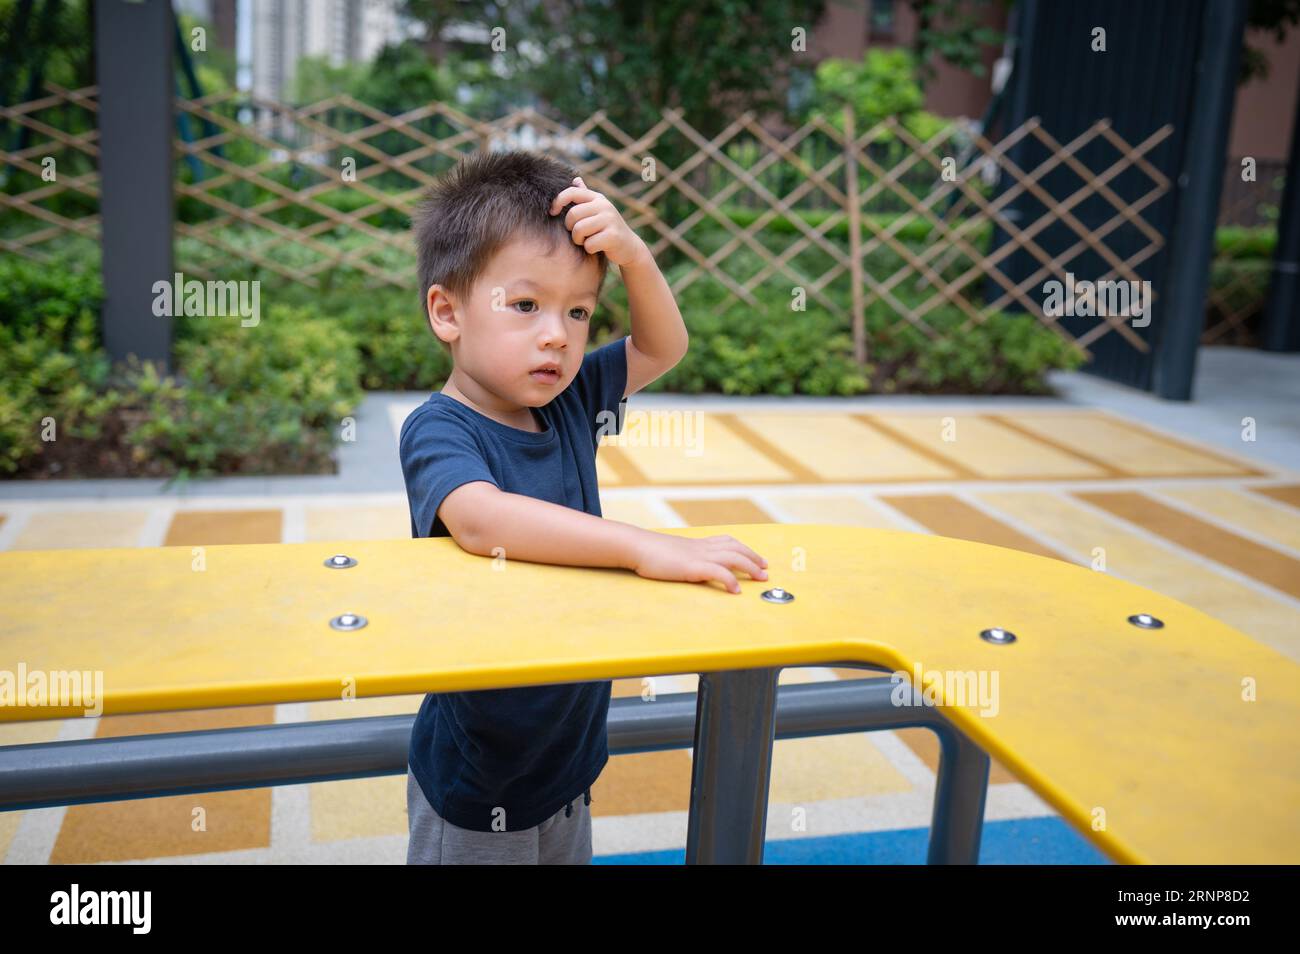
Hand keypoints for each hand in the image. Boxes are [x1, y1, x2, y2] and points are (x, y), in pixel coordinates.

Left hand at [549, 176, 647, 267]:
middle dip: (571, 228)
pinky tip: (597, 248)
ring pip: (579, 230)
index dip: (558, 201)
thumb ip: (585, 197)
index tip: (552, 212)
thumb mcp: (597, 211)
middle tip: (578, 235)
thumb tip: (575, 179)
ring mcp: (610, 220)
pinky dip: (589, 249)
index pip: (572, 192)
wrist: (629, 247)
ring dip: (579, 240)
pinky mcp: (613, 236)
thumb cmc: (607, 229)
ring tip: (587, 241)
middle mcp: (604, 206)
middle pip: (573, 215)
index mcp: (598, 198)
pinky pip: (589, 244)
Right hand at [630, 531, 768, 594]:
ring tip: (761, 577)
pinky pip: (719, 572)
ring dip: (750, 567)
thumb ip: (684, 557)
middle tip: (765, 569)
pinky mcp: (693, 567)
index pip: (727, 542)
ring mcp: (699, 556)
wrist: (637, 546)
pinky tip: (736, 590)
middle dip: (753, 558)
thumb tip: (687, 564)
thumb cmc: (649, 552)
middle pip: (736, 548)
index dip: (744, 549)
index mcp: (698, 544)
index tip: (756, 557)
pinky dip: (731, 580)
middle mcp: (702, 547)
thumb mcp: (672, 552)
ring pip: (733, 557)